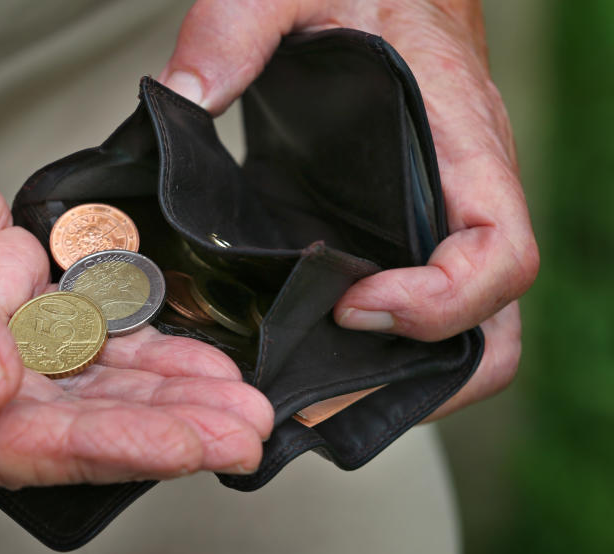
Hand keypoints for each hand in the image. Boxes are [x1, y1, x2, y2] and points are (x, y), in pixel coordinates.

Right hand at [0, 0, 271, 486]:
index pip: (6, 435)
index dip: (103, 444)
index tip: (184, 445)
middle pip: (57, 416)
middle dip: (155, 425)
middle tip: (237, 431)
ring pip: (75, 372)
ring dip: (157, 386)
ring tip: (231, 396)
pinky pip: (72, 319)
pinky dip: (129, 333)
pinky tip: (182, 349)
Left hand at [159, 0, 538, 418]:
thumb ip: (234, 30)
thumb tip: (183, 97)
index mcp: (460, 142)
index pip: (499, 254)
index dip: (440, 304)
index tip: (352, 307)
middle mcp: (459, 195)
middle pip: (489, 321)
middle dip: (422, 375)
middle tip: (322, 389)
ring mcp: (429, 217)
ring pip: (450, 325)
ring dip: (390, 370)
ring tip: (301, 384)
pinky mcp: (392, 223)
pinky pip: (402, 299)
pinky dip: (364, 339)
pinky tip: (294, 338)